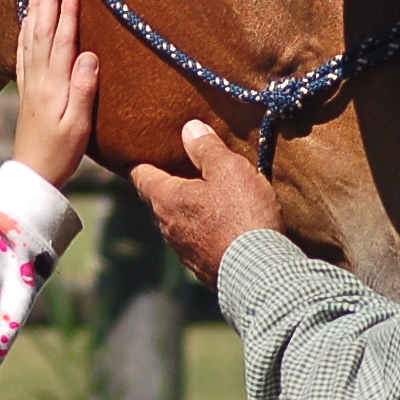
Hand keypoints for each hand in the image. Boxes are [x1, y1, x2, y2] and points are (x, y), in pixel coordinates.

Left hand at [13, 0, 99, 188]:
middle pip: (42, 31)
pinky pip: (23, 51)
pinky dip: (25, 30)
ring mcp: (29, 83)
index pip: (61, 40)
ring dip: (35, 8)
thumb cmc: (61, 152)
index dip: (67, 12)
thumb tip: (89, 54)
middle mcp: (38, 79)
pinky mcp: (26, 90)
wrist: (33, 174)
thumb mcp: (79, 125)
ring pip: (31, 37)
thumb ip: (84, 89)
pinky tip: (27, 19)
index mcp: (54, 85)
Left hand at [131, 120, 282, 285]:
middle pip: (158, 200)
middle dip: (167, 185)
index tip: (143, 153)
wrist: (258, 271)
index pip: (141, 176)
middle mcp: (168, 227)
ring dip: (187, 210)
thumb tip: (189, 129)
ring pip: (178, 223)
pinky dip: (203, 231)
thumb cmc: (241, 214)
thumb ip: (207, 148)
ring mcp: (183, 251)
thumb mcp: (229, 170)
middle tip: (178, 170)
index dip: (141, 162)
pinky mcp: (202, 268)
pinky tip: (222, 227)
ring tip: (205, 198)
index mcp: (167, 199)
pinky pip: (197, 243)